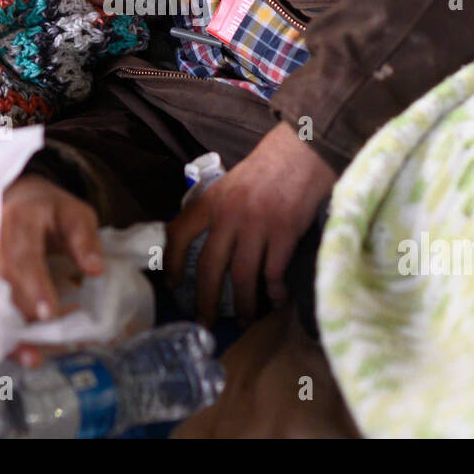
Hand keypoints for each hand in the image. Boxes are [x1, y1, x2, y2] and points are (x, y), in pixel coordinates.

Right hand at [0, 174, 105, 367]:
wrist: (12, 201)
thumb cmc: (48, 211)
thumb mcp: (74, 213)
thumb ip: (84, 239)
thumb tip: (95, 270)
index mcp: (18, 220)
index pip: (22, 255)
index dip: (33, 286)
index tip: (48, 313)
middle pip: (1, 284)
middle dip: (20, 315)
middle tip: (41, 344)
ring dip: (9, 332)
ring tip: (33, 357)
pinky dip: (2, 336)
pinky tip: (23, 354)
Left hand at [165, 123, 336, 326]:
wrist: (302, 150)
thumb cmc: (268, 167)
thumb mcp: (231, 183)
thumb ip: (217, 210)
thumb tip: (206, 244)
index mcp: (211, 200)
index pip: (179, 234)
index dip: (172, 263)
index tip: (171, 285)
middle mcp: (229, 214)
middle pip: (210, 267)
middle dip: (205, 301)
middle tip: (204, 323)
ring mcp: (257, 224)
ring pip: (243, 276)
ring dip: (244, 304)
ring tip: (245, 321)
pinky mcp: (284, 232)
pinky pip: (274, 271)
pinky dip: (275, 291)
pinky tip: (277, 299)